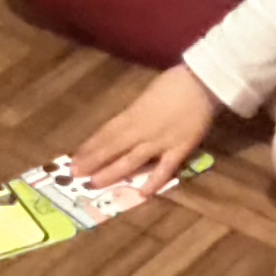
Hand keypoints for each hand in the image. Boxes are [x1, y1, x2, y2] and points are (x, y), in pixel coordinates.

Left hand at [71, 65, 219, 194]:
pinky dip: (154, 180)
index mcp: (133, 114)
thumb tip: (121, 127)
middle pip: (113, 147)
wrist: (201, 82)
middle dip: (93, 161)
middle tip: (75, 175)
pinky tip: (142, 193)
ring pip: (131, 159)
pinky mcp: (180, 148)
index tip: (74, 158)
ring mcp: (160, 141)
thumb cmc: (174, 84)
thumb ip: (135, 114)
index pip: (106, 132)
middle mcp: (142, 129)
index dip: (90, 146)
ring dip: (112, 172)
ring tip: (95, 184)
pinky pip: (165, 168)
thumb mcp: (147, 96)